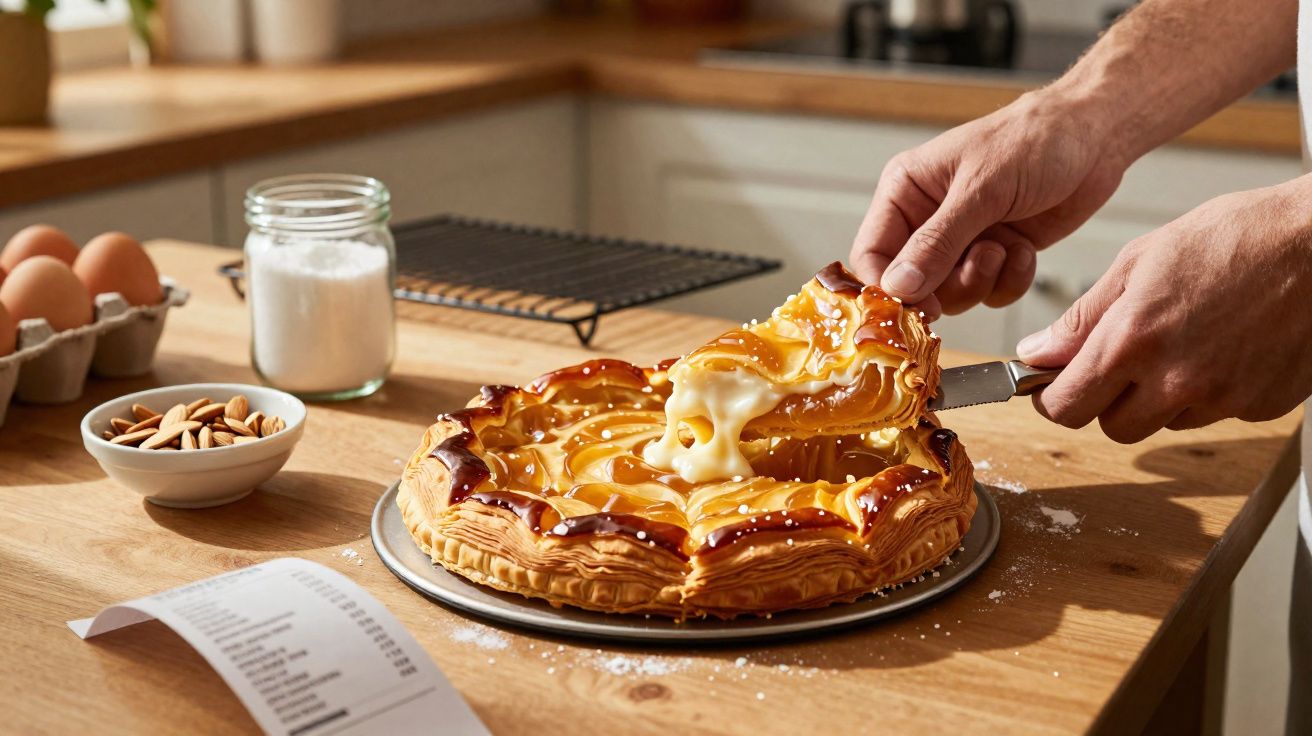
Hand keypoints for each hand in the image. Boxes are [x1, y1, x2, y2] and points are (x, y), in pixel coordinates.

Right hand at [850, 89, 1127, 317]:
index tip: (915, 306)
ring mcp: (962, 241)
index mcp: (906, 192)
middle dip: (948, 285)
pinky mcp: (995, 255)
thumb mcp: (981, 190)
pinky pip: (989, 293)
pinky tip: (1024, 249)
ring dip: (983, 280)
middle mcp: (927, 220)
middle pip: (912, 284)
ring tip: (1005, 247)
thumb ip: (936, 243)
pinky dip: (1010, 280)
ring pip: (952, 294)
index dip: (888, 286)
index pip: (872, 254)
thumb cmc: (1034, 141)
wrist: (1094, 137)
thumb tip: (898, 286)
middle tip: (979, 265)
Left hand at [1016, 177, 1311, 442]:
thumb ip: (1083, 316)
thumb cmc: (1239, 238)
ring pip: (1163, 423)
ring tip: (1184, 340)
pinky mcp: (1260, 407)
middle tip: (1123, 358)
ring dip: (1159, 397)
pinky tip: (1224, 345)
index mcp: (1134, 342)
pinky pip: (1214, 414)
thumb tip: (1038, 352)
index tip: (1055, 382)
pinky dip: (1208, 391)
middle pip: (1112, 427)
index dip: (1053, 397)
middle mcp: (1176, 382)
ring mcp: (1222, 399)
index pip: (1066, 408)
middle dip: (1106, 400)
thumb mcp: (1141, 261)